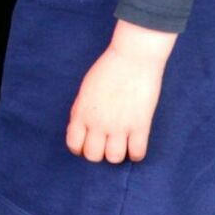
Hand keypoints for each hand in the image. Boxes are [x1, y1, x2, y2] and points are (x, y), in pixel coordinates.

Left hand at [66, 29, 171, 162]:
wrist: (134, 57)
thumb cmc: (109, 68)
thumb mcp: (86, 89)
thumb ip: (81, 109)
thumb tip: (79, 126)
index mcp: (82, 113)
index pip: (74, 144)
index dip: (80, 149)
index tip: (88, 144)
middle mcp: (98, 123)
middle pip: (94, 156)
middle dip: (98, 153)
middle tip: (106, 144)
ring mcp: (119, 126)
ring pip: (114, 158)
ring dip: (117, 154)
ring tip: (122, 144)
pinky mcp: (140, 125)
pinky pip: (137, 153)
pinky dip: (136, 154)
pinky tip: (136, 146)